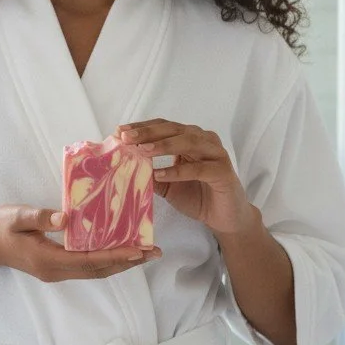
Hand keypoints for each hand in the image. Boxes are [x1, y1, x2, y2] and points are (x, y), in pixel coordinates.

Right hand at [0, 205, 161, 282]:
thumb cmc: (1, 226)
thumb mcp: (17, 217)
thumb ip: (40, 218)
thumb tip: (67, 218)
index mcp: (49, 260)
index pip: (89, 260)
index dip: (116, 255)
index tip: (138, 250)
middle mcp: (57, 271)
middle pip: (99, 270)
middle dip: (127, 262)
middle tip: (153, 252)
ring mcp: (58, 271)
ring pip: (96, 270)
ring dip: (121, 263)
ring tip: (145, 253)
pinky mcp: (58, 267)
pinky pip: (89, 266)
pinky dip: (108, 258)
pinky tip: (121, 249)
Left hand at [115, 119, 255, 236]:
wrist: (225, 218)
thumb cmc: (197, 197)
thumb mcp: (167, 185)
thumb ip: (150, 174)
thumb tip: (124, 166)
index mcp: (190, 139)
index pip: (163, 126)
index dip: (142, 127)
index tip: (119, 132)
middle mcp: (204, 140)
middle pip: (174, 130)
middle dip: (148, 132)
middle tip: (127, 138)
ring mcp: (216, 154)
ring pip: (188, 142)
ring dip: (164, 146)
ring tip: (143, 151)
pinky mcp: (223, 172)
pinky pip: (199, 168)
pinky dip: (179, 170)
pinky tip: (161, 174)